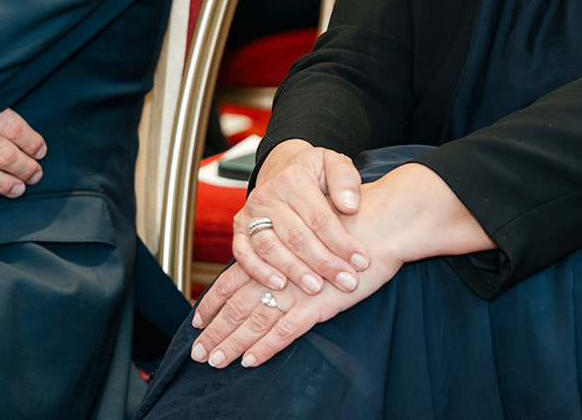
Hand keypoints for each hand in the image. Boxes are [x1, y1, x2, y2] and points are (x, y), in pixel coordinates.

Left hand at [191, 162, 492, 367]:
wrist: (383, 220)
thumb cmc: (353, 223)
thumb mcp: (313, 228)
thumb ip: (290, 247)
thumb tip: (273, 268)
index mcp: (274, 251)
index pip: (233, 280)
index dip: (213, 301)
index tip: (197, 319)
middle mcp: (279, 270)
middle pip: (236, 305)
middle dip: (215, 331)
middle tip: (198, 352)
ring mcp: (296, 289)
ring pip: (254, 321)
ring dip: (232, 344)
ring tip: (215, 361)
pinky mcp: (317, 304)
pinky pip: (284, 331)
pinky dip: (266, 347)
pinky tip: (251, 360)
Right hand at [228, 139, 369, 297]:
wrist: (280, 166)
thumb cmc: (312, 170)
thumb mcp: (333, 162)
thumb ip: (346, 179)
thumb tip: (350, 206)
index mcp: (294, 180)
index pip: (320, 217)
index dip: (342, 242)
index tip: (362, 261)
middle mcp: (268, 196)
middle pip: (297, 237)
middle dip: (324, 263)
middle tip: (347, 281)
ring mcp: (251, 214)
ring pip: (270, 248)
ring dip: (294, 271)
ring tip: (317, 287)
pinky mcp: (239, 229)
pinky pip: (244, 253)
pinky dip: (259, 271)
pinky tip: (280, 284)